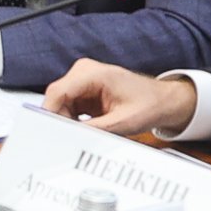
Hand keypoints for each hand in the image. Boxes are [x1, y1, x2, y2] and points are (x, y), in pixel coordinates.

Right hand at [41, 59, 194, 135]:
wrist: (162, 101)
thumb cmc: (148, 105)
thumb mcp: (120, 123)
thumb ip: (92, 131)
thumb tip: (68, 139)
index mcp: (94, 73)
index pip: (57, 91)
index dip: (49, 113)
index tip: (49, 132)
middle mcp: (84, 71)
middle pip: (56, 98)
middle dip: (61, 120)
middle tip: (75, 137)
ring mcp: (82, 79)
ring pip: (60, 104)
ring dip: (68, 120)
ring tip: (89, 130)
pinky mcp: (83, 89)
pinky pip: (67, 106)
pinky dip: (73, 119)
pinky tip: (88, 126)